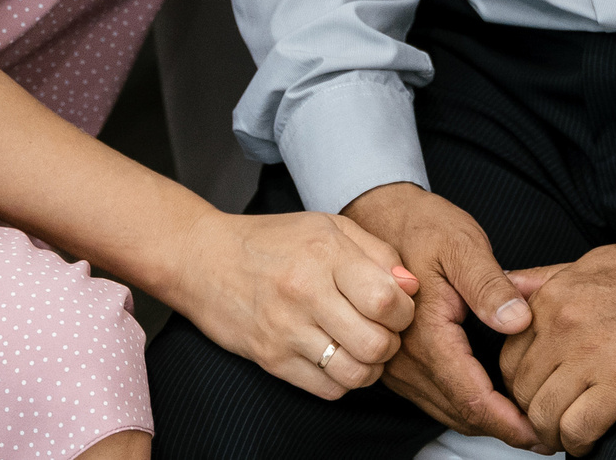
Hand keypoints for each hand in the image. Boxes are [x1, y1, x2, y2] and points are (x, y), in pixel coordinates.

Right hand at [171, 208, 419, 400]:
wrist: (204, 261)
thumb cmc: (273, 240)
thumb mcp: (328, 226)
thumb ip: (376, 251)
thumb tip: (411, 286)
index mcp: (326, 253)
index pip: (386, 300)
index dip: (404, 311)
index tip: (397, 307)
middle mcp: (306, 292)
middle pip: (376, 343)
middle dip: (392, 342)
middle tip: (384, 331)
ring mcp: (286, 330)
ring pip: (355, 373)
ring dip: (371, 367)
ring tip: (364, 349)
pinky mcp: (271, 359)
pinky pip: (327, 389)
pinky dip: (344, 381)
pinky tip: (339, 359)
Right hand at [344, 182, 540, 445]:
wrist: (379, 219)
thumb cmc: (423, 226)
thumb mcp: (461, 245)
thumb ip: (490, 286)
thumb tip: (519, 322)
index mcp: (425, 333)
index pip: (470, 396)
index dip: (507, 421)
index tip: (539, 431)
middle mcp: (406, 358)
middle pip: (459, 413)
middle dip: (502, 429)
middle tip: (546, 434)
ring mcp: (398, 364)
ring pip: (446, 411)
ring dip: (484, 423)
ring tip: (528, 425)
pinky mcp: (399, 362)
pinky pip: (434, 398)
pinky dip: (466, 408)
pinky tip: (495, 404)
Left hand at [497, 245, 615, 455]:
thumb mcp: (595, 262)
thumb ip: (547, 278)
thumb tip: (507, 285)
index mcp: (555, 295)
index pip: (508, 356)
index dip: (519, 385)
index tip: (535, 397)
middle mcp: (565, 323)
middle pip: (522, 389)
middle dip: (532, 413)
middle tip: (549, 424)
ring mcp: (592, 353)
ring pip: (544, 414)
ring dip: (552, 435)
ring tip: (566, 437)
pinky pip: (578, 428)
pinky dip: (578, 444)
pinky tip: (587, 443)